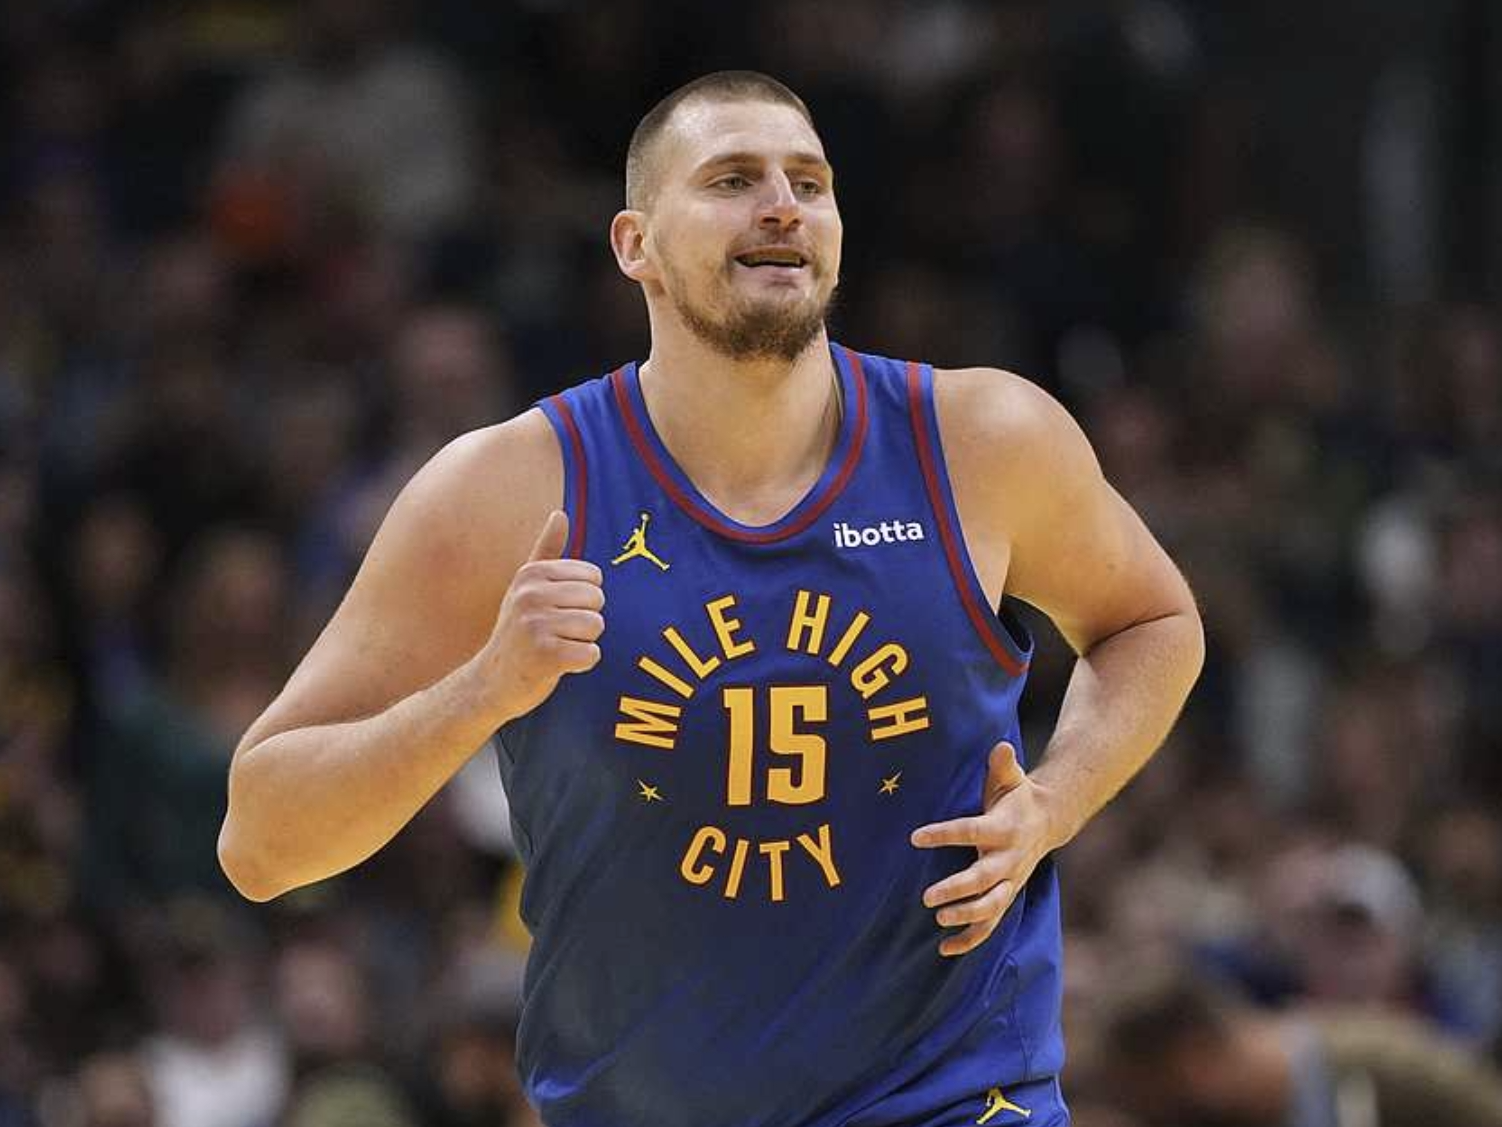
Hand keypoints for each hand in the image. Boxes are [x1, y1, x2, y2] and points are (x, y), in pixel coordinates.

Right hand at [482, 510, 604, 720]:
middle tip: (556, 633)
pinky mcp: (545, 656)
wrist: (490, 682)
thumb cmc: (517, 631)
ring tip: (556, 647)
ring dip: (583, 642)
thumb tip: (560, 513)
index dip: (583, 599)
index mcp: (531, 574)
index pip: (594, 577)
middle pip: (597, 600)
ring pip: (596, 626)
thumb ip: (546, 550)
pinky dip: (581, 663)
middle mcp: (530, 595)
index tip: (556, 611)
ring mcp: (536, 625)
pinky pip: (592, 654)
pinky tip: (557, 665)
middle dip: (585, 621)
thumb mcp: (526, 587)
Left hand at [910, 741, 1057, 956]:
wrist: (1048, 821)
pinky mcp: (1006, 896)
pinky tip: (944, 950)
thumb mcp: (1012, 778)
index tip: (915, 837)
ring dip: (966, 917)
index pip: (972, 832)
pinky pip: (990, 924)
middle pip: (984, 880)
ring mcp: (1009, 881)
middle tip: (927, 897)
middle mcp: (1009, 859)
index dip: (945, 834)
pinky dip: (970, 939)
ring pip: (991, 907)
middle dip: (957, 889)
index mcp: (1004, 829)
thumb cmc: (1017, 796)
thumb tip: (1001, 746)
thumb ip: (1003, 765)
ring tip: (939, 919)